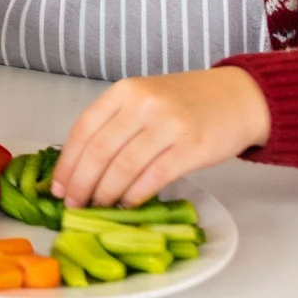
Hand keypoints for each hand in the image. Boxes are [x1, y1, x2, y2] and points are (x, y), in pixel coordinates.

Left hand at [52, 67, 270, 209]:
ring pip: (124, 167)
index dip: (67, 162)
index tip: (58, 187)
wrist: (239, 98)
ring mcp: (169, 125)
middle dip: (81, 183)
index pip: (83, 129)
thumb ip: (115, 123)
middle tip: (73, 204)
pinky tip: (127, 203)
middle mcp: (144, 104)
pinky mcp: (193, 148)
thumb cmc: (185, 102)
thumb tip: (80, 165)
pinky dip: (135, 194)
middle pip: (99, 150)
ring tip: (98, 206)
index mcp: (125, 91)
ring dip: (106, 192)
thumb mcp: (144, 99)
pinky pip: (154, 177)